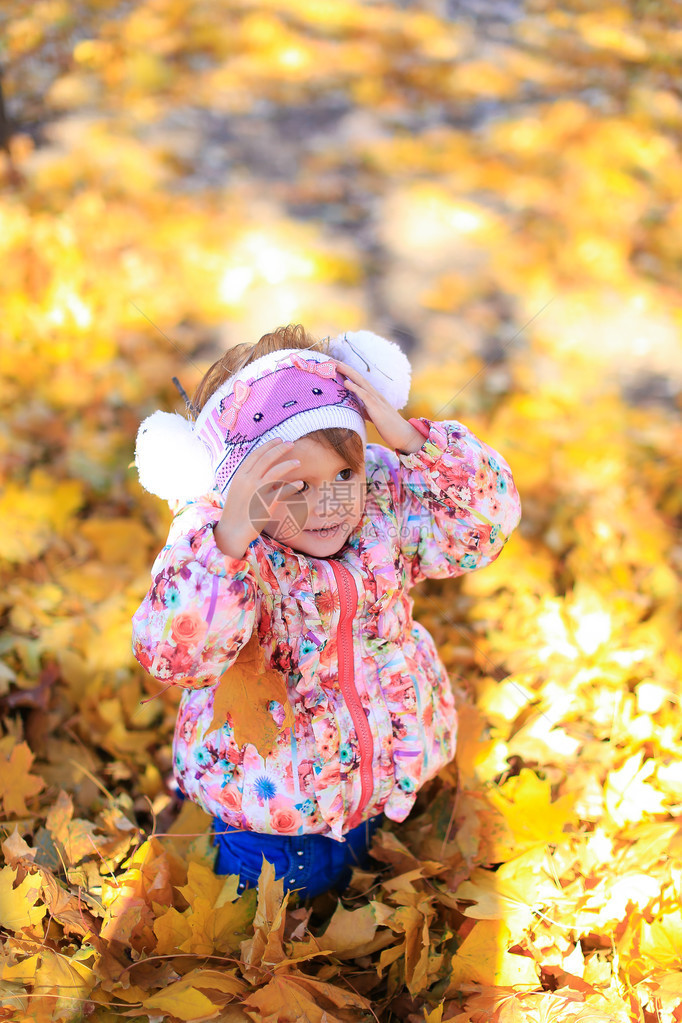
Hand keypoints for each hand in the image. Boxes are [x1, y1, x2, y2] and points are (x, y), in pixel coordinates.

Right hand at [214, 438, 301, 556]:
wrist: (232, 531)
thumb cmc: (236, 511)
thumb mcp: (237, 490)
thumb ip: (247, 478)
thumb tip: (259, 467)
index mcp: (239, 476)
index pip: (255, 454)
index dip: (268, 445)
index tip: (278, 440)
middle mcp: (247, 481)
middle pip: (266, 459)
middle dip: (280, 449)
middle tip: (291, 443)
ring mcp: (256, 492)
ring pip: (275, 472)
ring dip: (288, 465)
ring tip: (298, 462)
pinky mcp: (265, 505)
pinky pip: (282, 492)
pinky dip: (292, 487)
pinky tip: (300, 484)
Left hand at [332, 358, 423, 452]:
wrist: (405, 436)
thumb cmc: (390, 428)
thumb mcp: (373, 416)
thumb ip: (364, 409)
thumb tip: (353, 408)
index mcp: (373, 396)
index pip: (358, 380)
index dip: (346, 372)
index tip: (332, 366)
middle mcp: (375, 395)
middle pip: (357, 377)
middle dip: (344, 367)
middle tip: (329, 359)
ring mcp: (377, 400)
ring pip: (361, 382)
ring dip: (347, 372)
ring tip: (335, 365)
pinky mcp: (378, 409)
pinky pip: (365, 396)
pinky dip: (355, 388)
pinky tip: (346, 382)